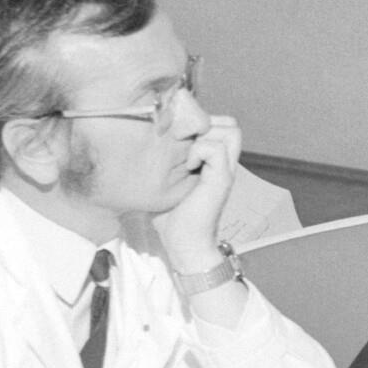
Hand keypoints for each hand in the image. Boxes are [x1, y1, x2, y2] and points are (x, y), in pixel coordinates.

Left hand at [153, 113, 245, 276]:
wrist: (185, 243)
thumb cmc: (171, 216)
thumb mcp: (165, 181)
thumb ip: (164, 162)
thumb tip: (136, 145)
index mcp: (214, 161)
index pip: (220, 125)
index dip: (202, 123)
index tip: (179, 138)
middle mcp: (224, 162)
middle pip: (230, 123)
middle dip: (207, 124)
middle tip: (186, 143)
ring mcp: (226, 169)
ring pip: (230, 129)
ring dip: (205, 135)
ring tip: (187, 154)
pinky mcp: (222, 178)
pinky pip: (215, 148)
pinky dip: (199, 151)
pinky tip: (186, 167)